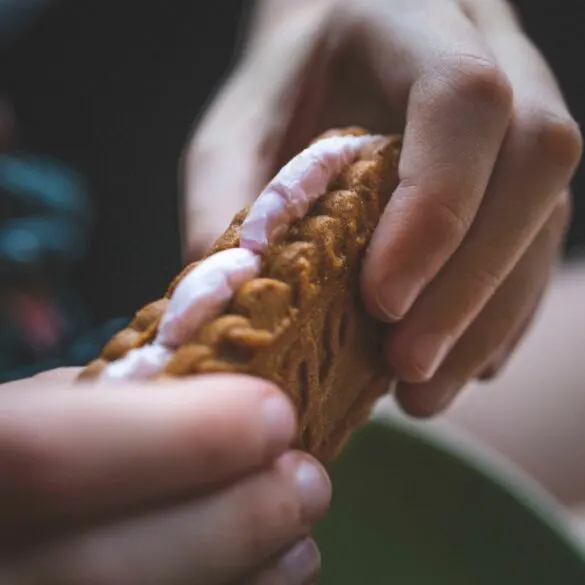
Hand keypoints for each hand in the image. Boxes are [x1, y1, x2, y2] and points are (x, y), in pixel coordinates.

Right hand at [0, 369, 329, 583]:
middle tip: (308, 482)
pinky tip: (262, 582)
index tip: (274, 414)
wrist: (3, 524)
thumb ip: (112, 402)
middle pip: (106, 571)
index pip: (53, 454)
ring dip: (244, 582)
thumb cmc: (15, 450)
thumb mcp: (37, 406)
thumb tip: (227, 398)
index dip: (181, 435)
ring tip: (300, 541)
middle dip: (235, 521)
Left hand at [182, 0, 581, 415]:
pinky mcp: (521, 173)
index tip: (382, 300)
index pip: (463, 102)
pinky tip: (458, 362)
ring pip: (545, 216)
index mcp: (412, 21)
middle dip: (471, 282)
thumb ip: (224, 201)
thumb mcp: (232, 130)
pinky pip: (538, 246)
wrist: (333, 52)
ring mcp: (521, 112)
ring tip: (425, 390)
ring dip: (488, 318)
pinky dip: (501, 315)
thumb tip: (229, 299)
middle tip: (406, 368)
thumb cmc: (281, 89)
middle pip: (533, 162)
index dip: (437, 207)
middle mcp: (490, 57)